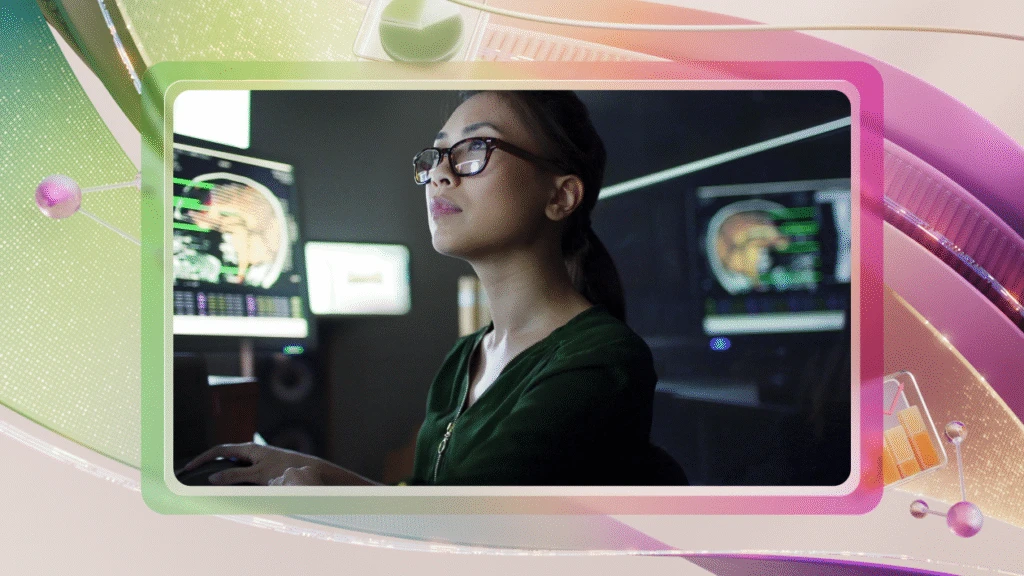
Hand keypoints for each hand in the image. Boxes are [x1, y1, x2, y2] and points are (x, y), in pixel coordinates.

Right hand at [180, 442, 323, 485]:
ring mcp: (256, 458)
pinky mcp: (262, 466)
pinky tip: (228, 484)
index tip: (189, 467)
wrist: (307, 469)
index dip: (202, 459)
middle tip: (193, 473)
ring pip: (232, 465)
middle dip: (208, 464)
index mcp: (248, 448)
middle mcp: (251, 451)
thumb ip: (235, 476)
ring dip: (220, 472)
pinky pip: (241, 471)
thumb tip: (213, 478)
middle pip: (223, 457)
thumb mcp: (257, 474)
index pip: (219, 451)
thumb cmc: (284, 468)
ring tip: (207, 481)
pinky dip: (232, 477)